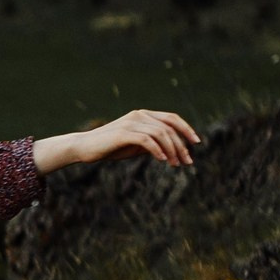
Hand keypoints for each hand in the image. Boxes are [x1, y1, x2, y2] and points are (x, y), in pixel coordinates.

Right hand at [34, 109, 201, 172]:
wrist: (84, 147)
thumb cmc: (109, 147)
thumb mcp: (135, 145)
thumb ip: (152, 143)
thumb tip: (171, 150)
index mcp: (143, 115)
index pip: (171, 118)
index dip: (186, 129)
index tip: (195, 144)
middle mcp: (139, 115)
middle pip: (169, 127)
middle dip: (181, 145)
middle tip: (187, 161)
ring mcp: (131, 123)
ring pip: (161, 134)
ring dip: (172, 150)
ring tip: (175, 164)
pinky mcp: (124, 133)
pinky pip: (147, 140)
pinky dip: (158, 150)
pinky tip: (163, 160)